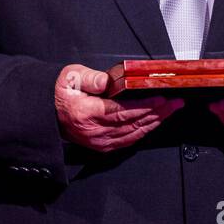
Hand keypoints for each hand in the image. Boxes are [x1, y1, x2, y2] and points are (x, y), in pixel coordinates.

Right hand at [54, 64, 183, 151]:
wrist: (47, 112)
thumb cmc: (60, 93)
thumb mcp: (70, 77)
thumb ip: (89, 78)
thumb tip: (106, 81)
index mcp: (86, 112)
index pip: (122, 111)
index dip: (144, 106)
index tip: (161, 98)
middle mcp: (94, 131)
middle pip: (133, 123)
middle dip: (157, 112)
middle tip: (175, 102)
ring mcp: (99, 141)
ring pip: (133, 134)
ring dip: (154, 122)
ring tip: (170, 111)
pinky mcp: (102, 146)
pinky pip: (128, 141)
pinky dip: (143, 132)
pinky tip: (154, 123)